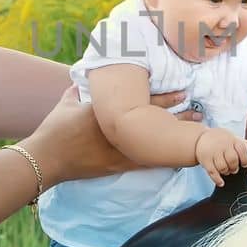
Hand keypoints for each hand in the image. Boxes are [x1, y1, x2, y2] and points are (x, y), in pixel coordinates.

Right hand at [21, 87, 200, 183]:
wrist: (47, 158)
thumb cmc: (54, 129)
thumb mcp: (66, 104)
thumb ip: (76, 91)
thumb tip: (78, 80)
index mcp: (110, 110)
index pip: (144, 102)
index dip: (166, 98)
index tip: (184, 92)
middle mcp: (120, 129)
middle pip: (156, 122)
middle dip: (178, 117)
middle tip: (198, 112)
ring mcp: (120, 149)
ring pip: (155, 143)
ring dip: (174, 139)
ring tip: (194, 136)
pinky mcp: (117, 165)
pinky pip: (145, 162)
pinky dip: (161, 160)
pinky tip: (177, 161)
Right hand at [195, 128, 246, 180]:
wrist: (201, 137)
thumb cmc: (222, 140)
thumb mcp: (234, 139)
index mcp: (233, 140)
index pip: (243, 150)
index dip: (245, 159)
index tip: (245, 164)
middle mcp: (223, 144)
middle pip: (233, 160)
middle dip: (234, 168)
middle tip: (234, 169)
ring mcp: (213, 152)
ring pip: (222, 167)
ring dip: (226, 172)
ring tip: (226, 171)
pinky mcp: (205, 159)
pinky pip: (212, 172)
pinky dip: (217, 180)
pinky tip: (221, 183)